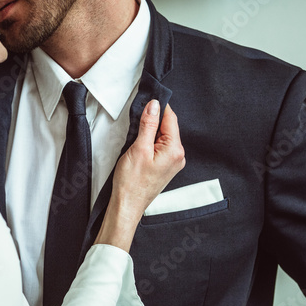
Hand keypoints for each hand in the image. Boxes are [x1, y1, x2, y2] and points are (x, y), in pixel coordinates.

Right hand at [95, 100, 184, 250]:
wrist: (127, 205)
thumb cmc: (132, 183)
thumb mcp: (139, 148)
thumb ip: (149, 124)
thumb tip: (154, 105)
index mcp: (175, 150)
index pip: (170, 118)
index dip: (158, 107)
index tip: (147, 100)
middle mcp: (178, 156)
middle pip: (168, 126)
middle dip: (153, 120)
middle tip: (137, 122)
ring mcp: (172, 162)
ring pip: (163, 136)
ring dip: (150, 132)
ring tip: (136, 139)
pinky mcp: (164, 166)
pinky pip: (160, 146)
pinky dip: (150, 142)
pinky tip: (139, 147)